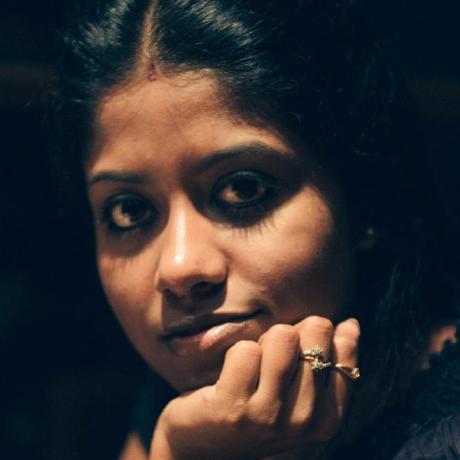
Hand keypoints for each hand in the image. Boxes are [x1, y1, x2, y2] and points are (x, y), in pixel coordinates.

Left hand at [150, 316, 359, 459]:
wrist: (204, 447)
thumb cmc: (256, 410)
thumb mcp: (300, 394)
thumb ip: (327, 361)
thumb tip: (351, 324)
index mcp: (326, 419)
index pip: (343, 352)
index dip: (317, 337)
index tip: (295, 352)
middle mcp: (303, 420)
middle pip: (315, 332)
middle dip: (290, 333)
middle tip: (270, 359)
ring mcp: (268, 416)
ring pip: (282, 336)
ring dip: (263, 340)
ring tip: (251, 366)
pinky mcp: (232, 408)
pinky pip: (245, 350)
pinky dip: (236, 352)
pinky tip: (229, 376)